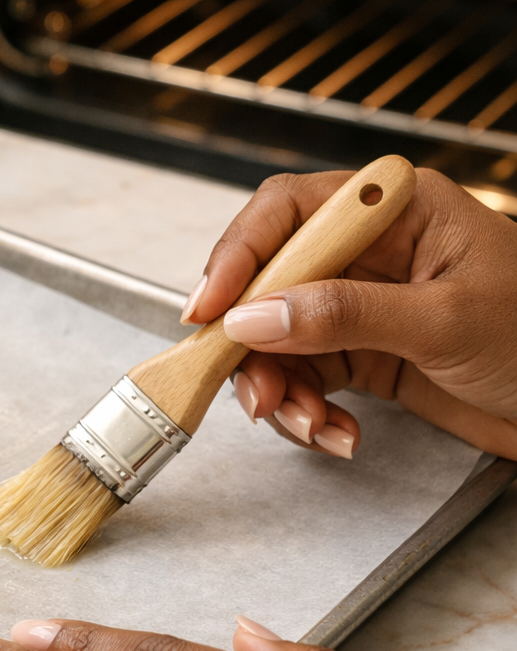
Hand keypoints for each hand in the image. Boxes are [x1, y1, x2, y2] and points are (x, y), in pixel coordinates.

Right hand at [180, 168, 516, 460]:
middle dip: (254, 349)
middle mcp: (366, 255)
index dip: (238, 256)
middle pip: (268, 287)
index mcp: (393, 214)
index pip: (288, 212)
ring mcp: (357, 306)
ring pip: (276, 343)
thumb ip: (346, 314)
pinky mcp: (357, 355)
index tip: (208, 312)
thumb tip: (255, 317)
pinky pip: (302, 381)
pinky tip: (337, 434)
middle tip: (260, 396)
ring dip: (282, 393)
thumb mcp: (445, 320)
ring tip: (312, 427)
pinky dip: (307, 414)